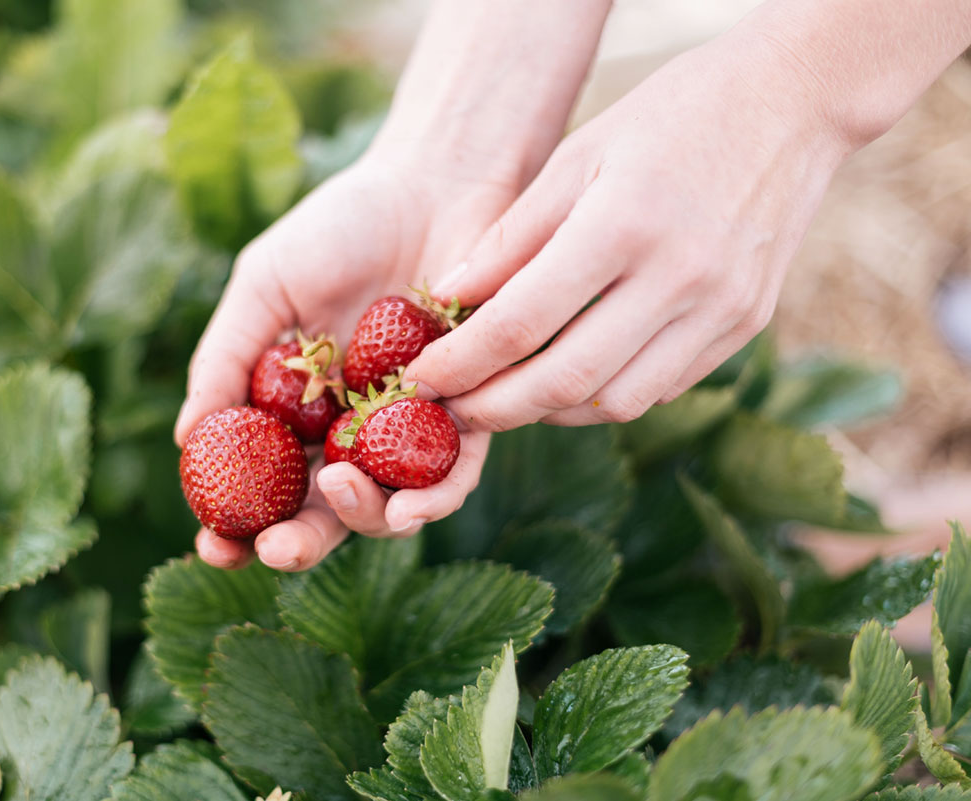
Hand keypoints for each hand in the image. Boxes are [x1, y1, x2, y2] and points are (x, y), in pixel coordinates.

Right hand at [174, 155, 515, 570]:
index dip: (236, 524)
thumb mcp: (265, 286)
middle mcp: (355, 429)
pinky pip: (457, 472)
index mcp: (300, 408)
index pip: (265, 485)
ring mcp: (412, 426)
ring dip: (366, 518)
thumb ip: (226, 358)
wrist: (434, 181)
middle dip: (298, 544)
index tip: (212, 544)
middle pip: (326, 511)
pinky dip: (435, 496)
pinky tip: (411, 504)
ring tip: (340, 492)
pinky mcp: (474, 410)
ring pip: (391, 505)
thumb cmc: (342, 227)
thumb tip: (186, 440)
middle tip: (275, 551)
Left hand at [406, 36, 851, 430]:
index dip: (460, 362)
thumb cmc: (670, 115)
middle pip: (566, 382)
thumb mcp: (577, 155)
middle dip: (496, 409)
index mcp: (622, 226)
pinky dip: (606, 395)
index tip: (420, 377)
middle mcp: (677, 279)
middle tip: (454, 409)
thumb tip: (445, 300)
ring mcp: (720, 309)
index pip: (520, 324)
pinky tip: (573, 375)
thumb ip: (510, 237)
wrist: (794, 101)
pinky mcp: (745, 325)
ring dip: (551, 411)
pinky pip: (662, 387)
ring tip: (508, 394)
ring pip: (616, 402)